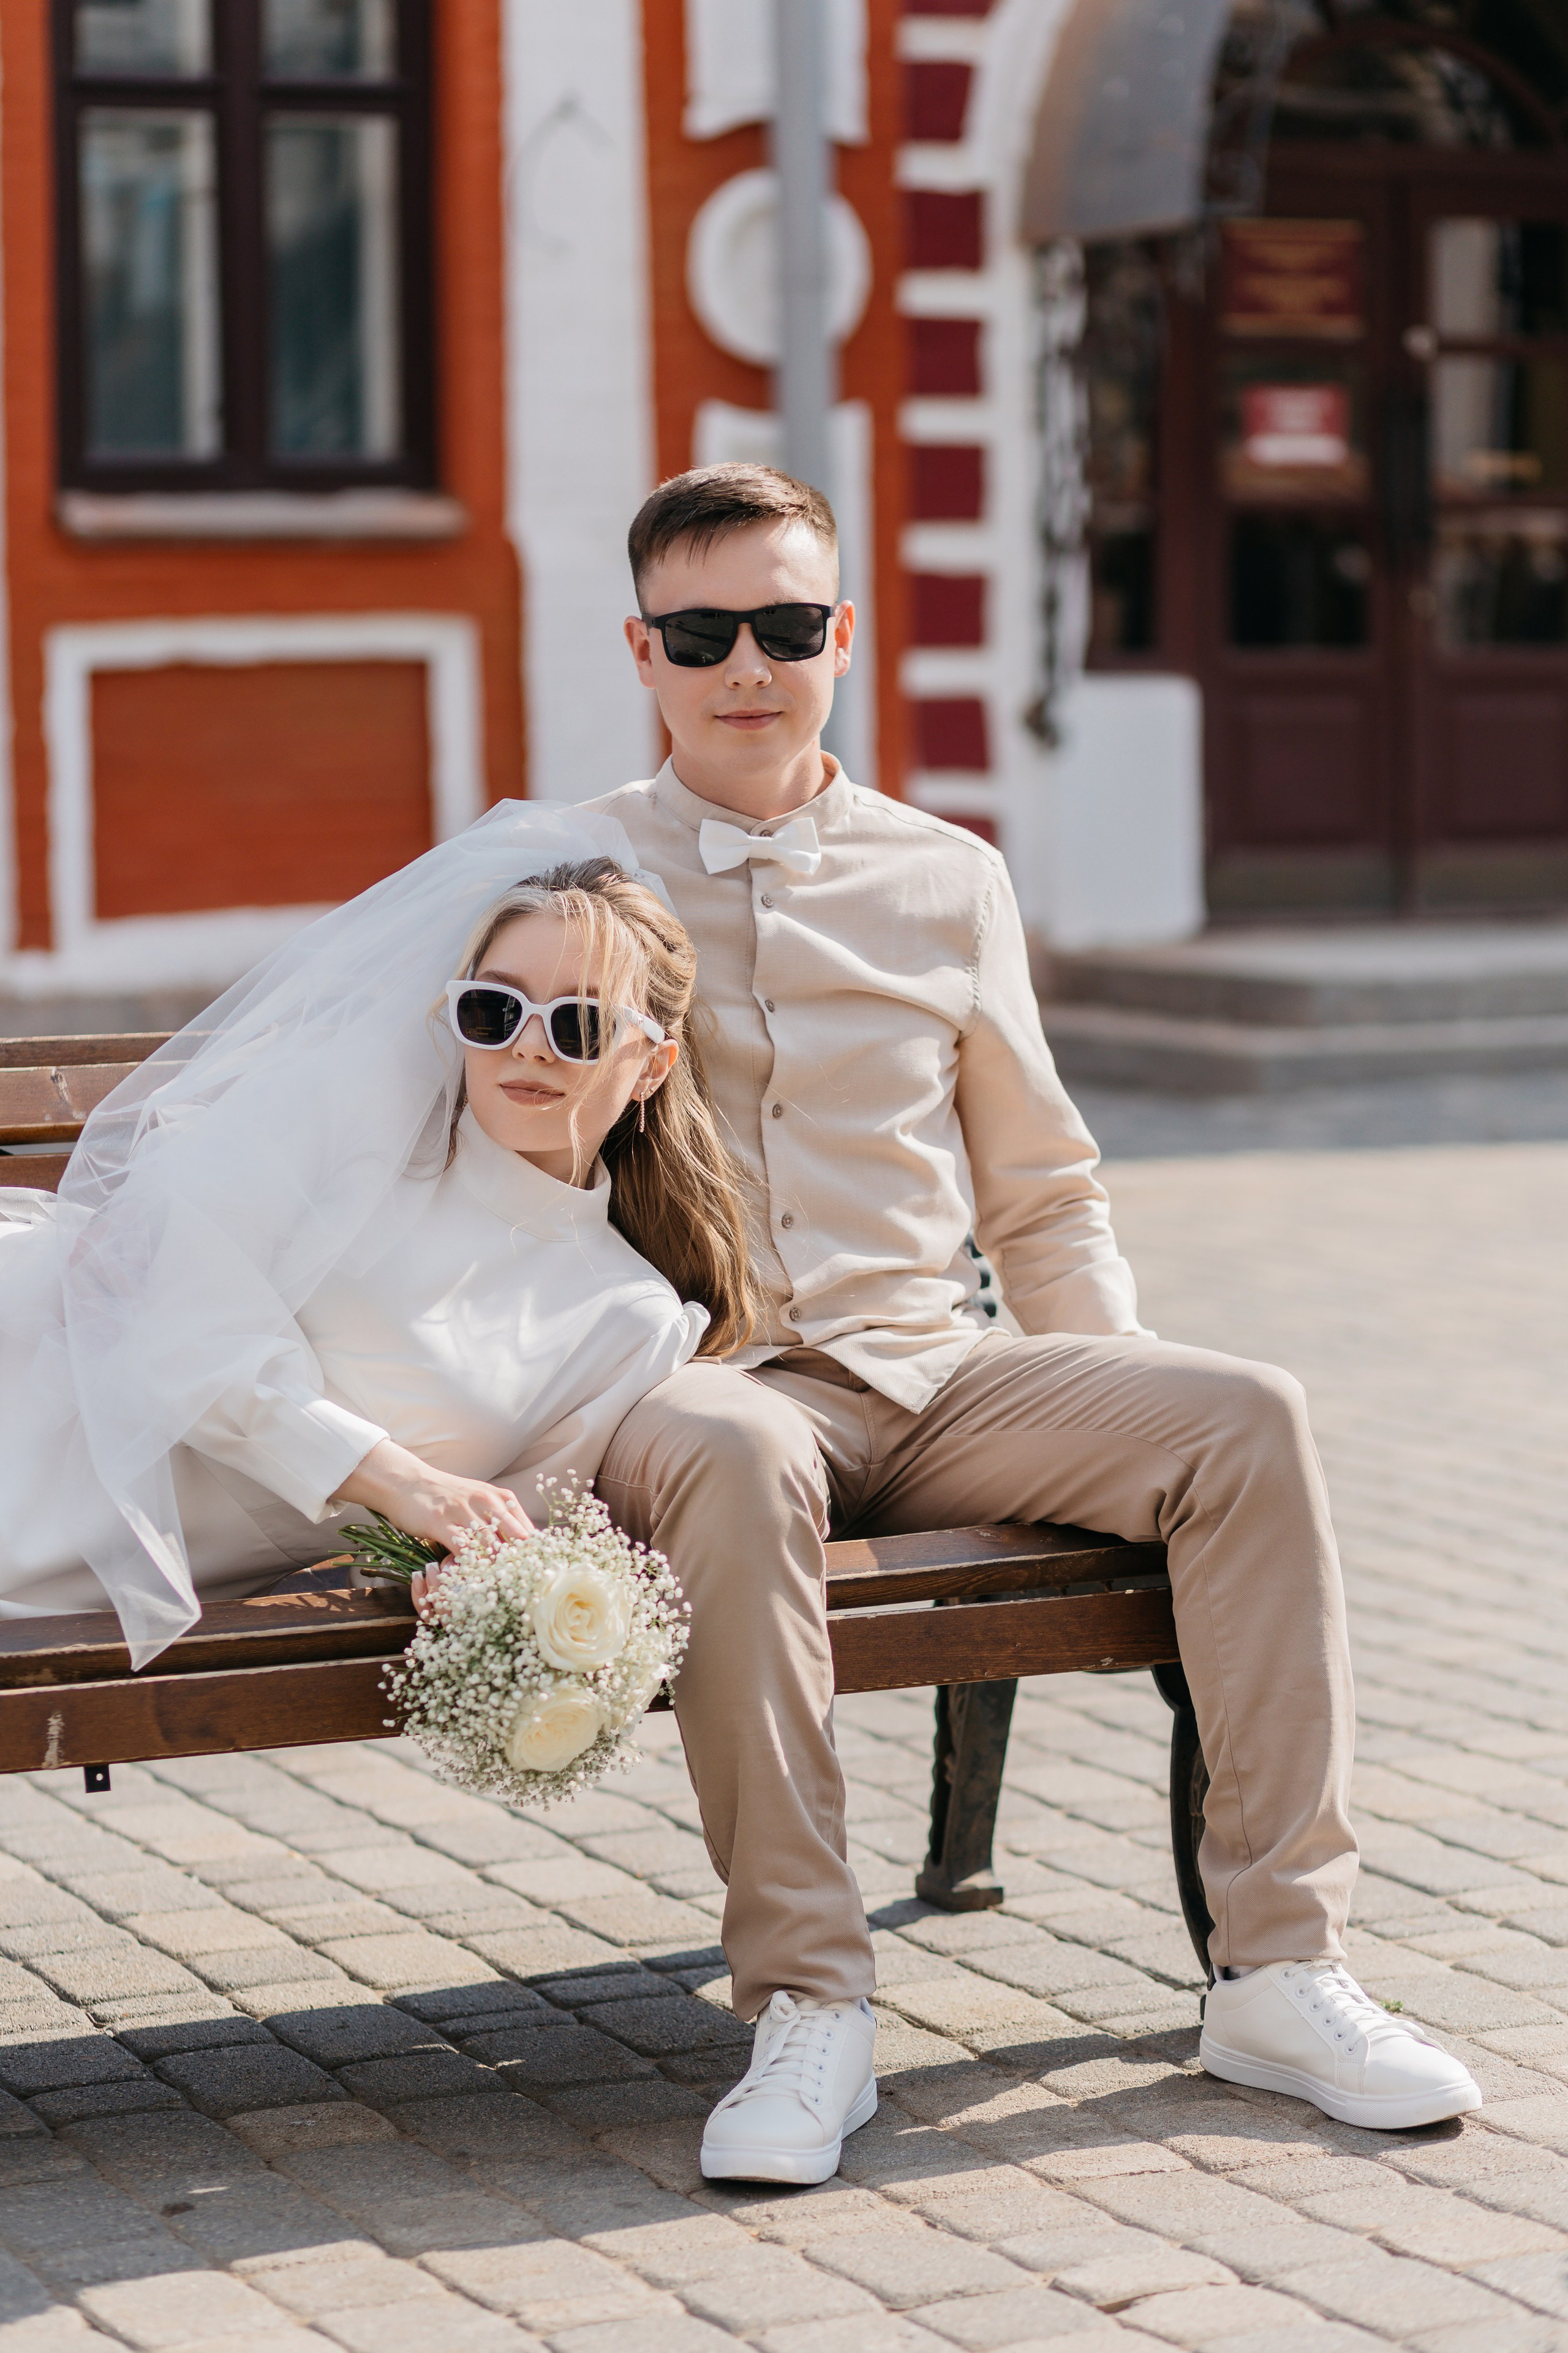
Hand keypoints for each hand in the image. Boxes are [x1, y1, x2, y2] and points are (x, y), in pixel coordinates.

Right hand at [336, 1439, 534, 1610]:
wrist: (409, 1482)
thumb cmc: (449, 1497)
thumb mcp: (481, 1501)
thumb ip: (502, 1521)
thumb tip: (526, 1548)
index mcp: (502, 1498)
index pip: (527, 1531)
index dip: (533, 1556)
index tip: (535, 1578)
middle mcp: (487, 1502)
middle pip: (515, 1539)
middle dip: (519, 1565)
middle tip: (521, 1588)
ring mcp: (464, 1511)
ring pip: (490, 1547)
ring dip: (494, 1571)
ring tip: (499, 1591)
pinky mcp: (441, 1522)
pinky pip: (461, 1551)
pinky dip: (468, 1568)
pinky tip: (470, 1581)